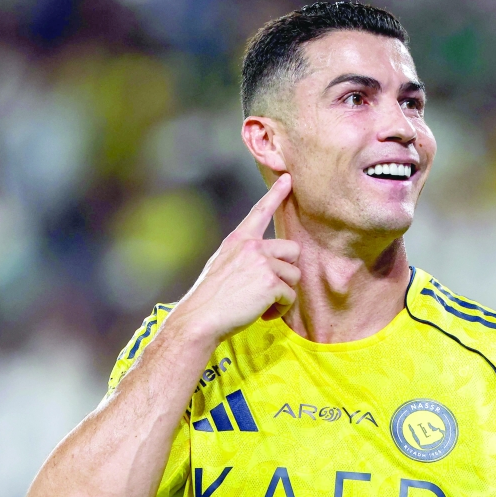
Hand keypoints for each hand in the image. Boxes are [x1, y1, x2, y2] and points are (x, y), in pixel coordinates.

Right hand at [170, 173, 300, 342]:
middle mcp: (252, 246)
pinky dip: (281, 308)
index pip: (260, 212)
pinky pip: (290, 295)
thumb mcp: (223, 265)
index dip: (276, 194)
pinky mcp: (271, 282)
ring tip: (262, 304)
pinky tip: (263, 313)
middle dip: (287, 271)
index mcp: (238, 240)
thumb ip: (246, 258)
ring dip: (283, 293)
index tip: (288, 178)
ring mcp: (262, 262)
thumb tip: (270, 264)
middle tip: (270, 288)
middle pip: (293, 250)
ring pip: (294, 275)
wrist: (201, 317)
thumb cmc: (211, 298)